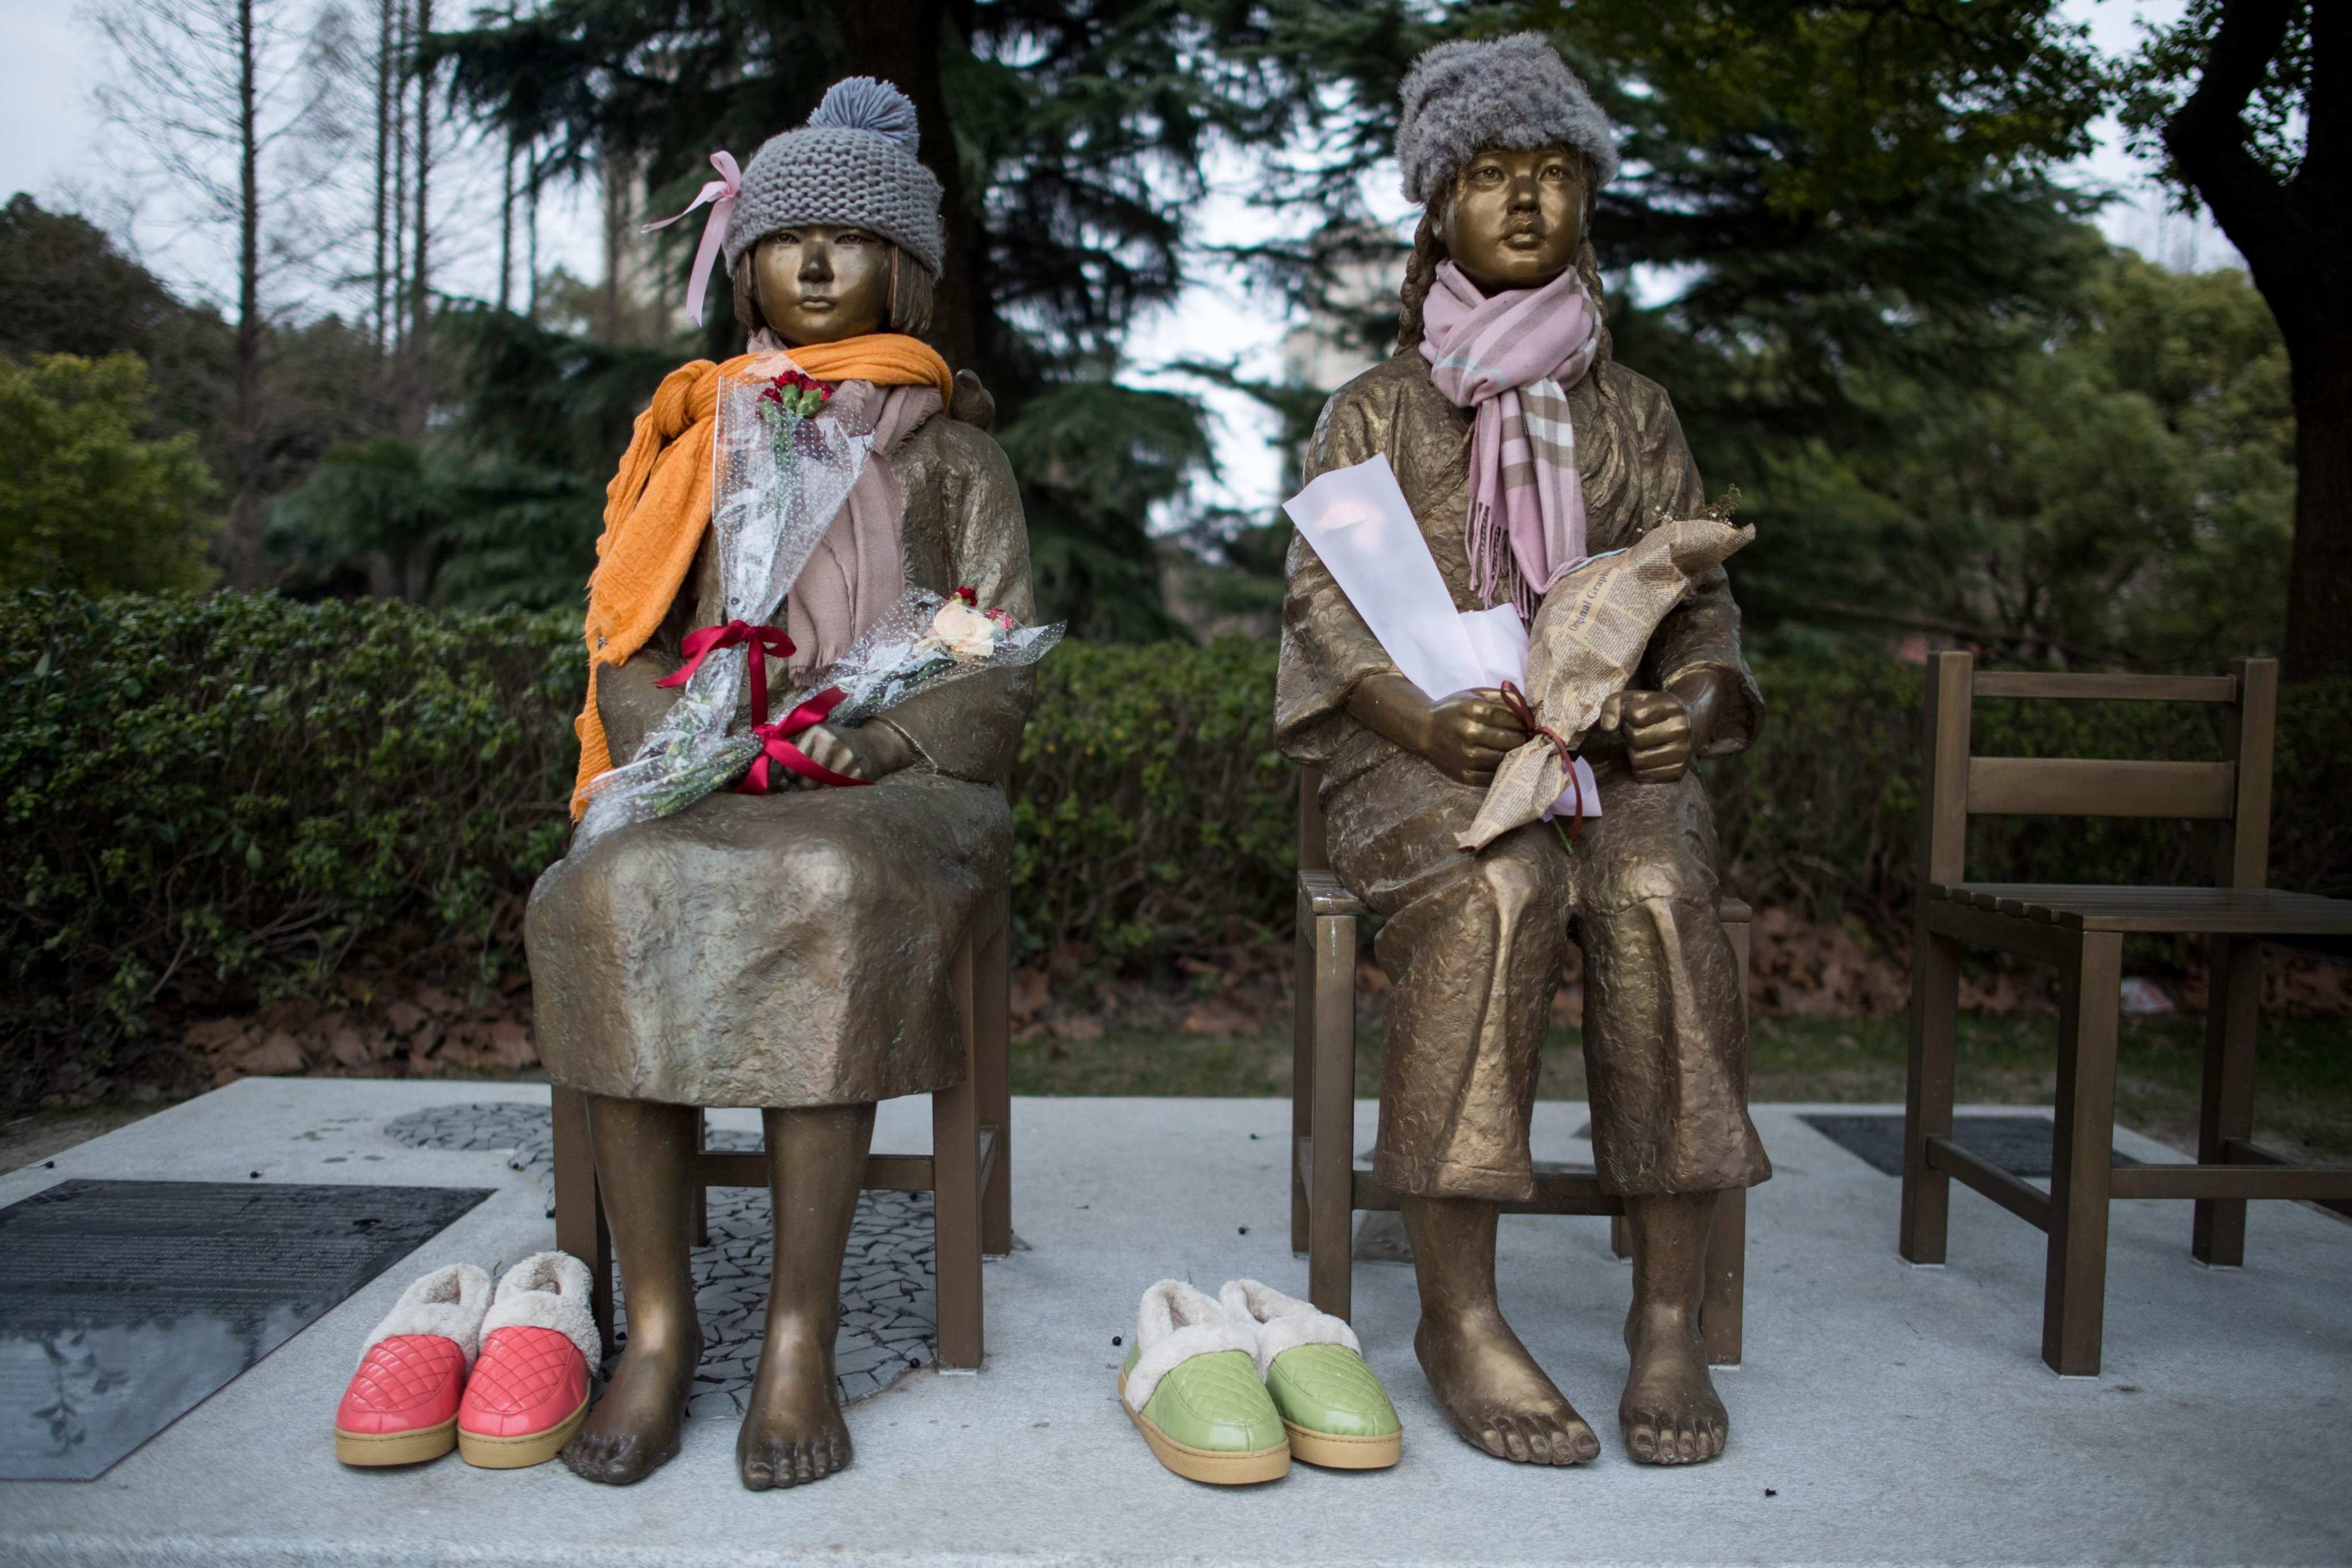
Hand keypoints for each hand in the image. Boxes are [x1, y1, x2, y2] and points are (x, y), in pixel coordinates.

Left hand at [787, 719, 914, 785]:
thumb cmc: (841, 742)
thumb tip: (781, 783)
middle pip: (806, 778)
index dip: (791, 774)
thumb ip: (799, 754)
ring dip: (820, 790)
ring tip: (826, 783)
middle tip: (811, 784)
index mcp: (818, 732)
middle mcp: (832, 742)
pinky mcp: (859, 773)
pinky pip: (837, 791)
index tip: (794, 777)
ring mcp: (847, 758)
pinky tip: (838, 784)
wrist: (876, 744)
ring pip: (820, 788)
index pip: (794, 761)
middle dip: (805, 785)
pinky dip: (834, 792)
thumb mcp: (820, 738)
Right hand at [1348, 671, 1524, 786]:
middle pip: (1511, 741)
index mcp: (1474, 710)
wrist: (1424, 730)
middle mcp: (1470, 733)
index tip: (1528, 725)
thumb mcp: (1474, 695)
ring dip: (1515, 755)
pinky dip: (1502, 769)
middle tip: (1527, 738)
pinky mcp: (1464, 775)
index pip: (1512, 719)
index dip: (1525, 723)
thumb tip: (1531, 709)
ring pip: (1504, 759)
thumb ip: (1501, 698)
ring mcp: (1466, 757)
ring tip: (1518, 750)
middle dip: (1523, 739)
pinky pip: (1493, 775)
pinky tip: (1504, 761)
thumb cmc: (1454, 710)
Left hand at [1596, 668, 1728, 783]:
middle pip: (1636, 738)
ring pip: (1638, 760)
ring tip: (1643, 745)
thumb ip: (1614, 704)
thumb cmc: (1653, 711)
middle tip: (1638, 732)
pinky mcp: (1679, 771)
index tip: (1633, 717)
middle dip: (1630, 735)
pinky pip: (1645, 776)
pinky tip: (1649, 757)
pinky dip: (1640, 769)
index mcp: (1671, 706)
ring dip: (1634, 753)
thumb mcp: (1634, 699)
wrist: (1691, 724)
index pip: (1635, 715)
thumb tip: (1607, 727)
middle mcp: (1681, 728)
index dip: (1627, 717)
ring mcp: (1683, 751)